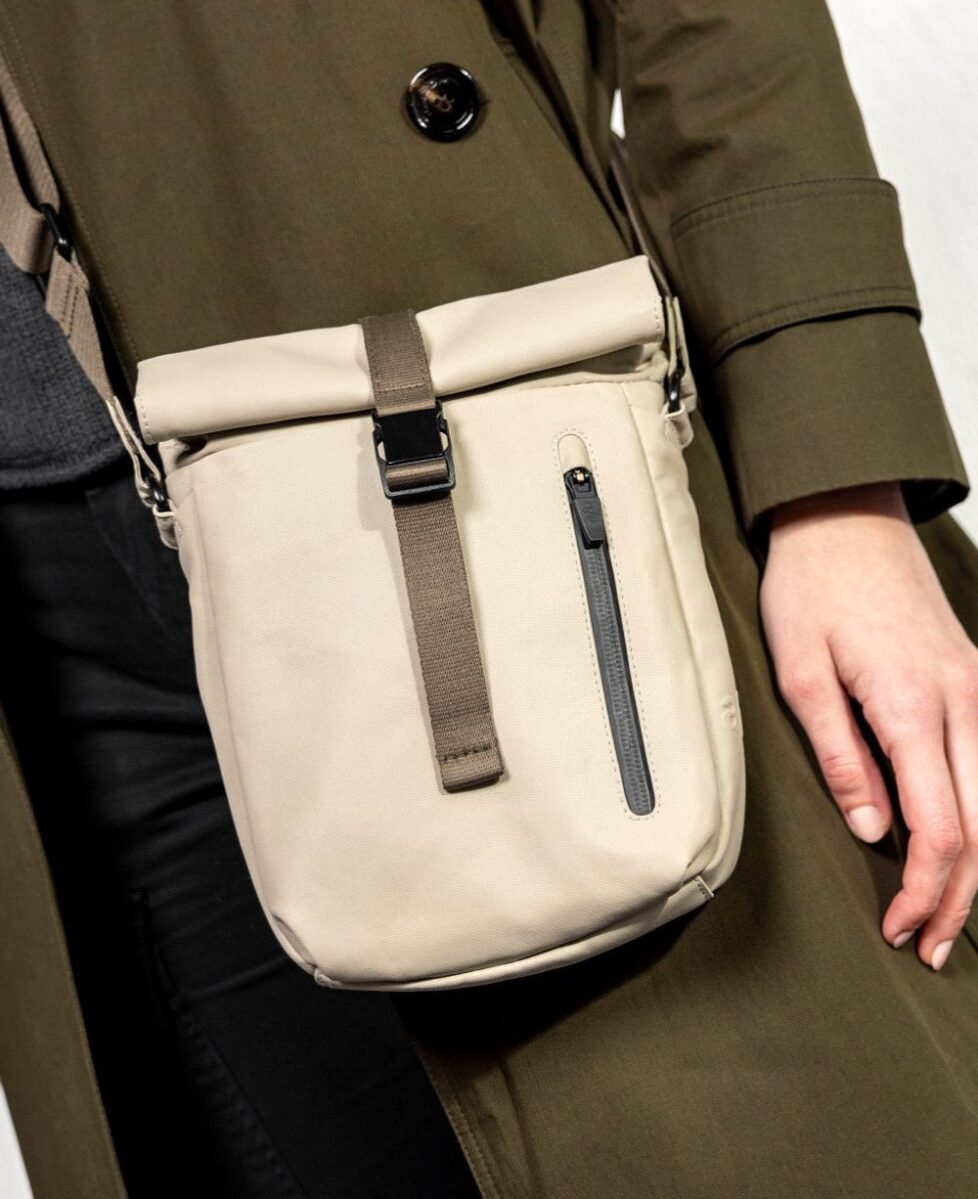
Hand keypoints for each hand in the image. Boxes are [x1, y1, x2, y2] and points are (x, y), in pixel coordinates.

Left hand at [761, 482, 977, 969]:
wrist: (844, 518)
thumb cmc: (812, 589)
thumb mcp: (801, 672)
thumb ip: (841, 755)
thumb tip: (872, 830)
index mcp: (913, 705)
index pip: (940, 827)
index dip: (925, 891)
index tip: (901, 928)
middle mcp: (964, 700)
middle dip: (960, 896)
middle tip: (929, 947)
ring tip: (951, 914)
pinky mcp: (975, 679)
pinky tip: (971, 847)